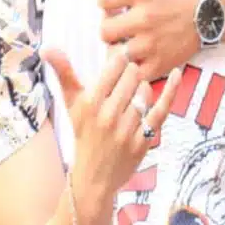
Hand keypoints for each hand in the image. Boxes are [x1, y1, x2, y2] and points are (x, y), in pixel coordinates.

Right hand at [43, 48, 181, 200]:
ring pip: (146, 92)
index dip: (120, 60)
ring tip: (132, 97)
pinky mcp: (144, 140)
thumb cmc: (84, 134)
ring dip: (143, 89)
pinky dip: (171, 91)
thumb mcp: (71, 105)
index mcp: (89, 104)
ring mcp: (127, 129)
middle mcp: (108, 116)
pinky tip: (177, 74)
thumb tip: (47, 46)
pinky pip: (161, 109)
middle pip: (132, 77)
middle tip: (126, 80)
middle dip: (132, 74)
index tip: (120, 61)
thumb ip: (64, 73)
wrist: (94, 177)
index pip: (114, 67)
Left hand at [98, 0, 200, 79]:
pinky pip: (136, 73)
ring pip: (117, 54)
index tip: (115, 2)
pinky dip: (134, 68)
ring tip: (128, 40)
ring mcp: (154, 43)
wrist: (216, 5)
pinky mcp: (163, 61)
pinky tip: (139, 57)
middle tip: (120, 23)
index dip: (106, 0)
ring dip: (119, 47)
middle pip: (105, 30)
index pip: (103, 0)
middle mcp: (146, 18)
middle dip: (109, 25)